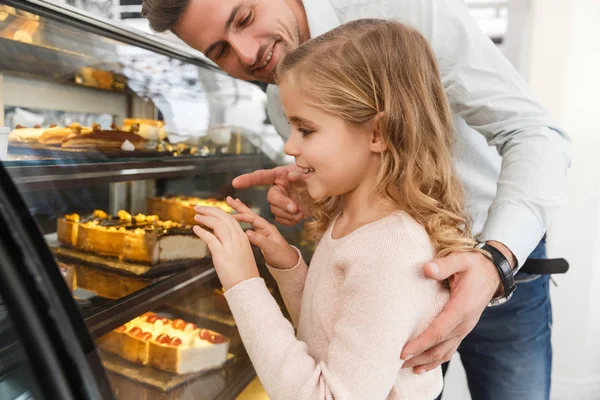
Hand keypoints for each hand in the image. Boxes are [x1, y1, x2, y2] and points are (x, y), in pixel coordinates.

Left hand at [193, 205, 258, 290]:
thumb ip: (232, 243)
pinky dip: (202, 231)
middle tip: (198, 207)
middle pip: (223, 217)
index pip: (230, 218)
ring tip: (196, 216)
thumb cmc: (244, 273)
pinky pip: (210, 238)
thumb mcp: (241, 253)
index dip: (218, 212)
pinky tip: (195, 229)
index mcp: (243, 237)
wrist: (247, 287)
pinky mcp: (221, 254)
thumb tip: (217, 238)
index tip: (208, 210)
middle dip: (209, 210)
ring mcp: (230, 245)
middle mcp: (238, 238)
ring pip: (217, 224)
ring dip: (205, 218)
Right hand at [226, 196, 298, 269]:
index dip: (242, 216)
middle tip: (229, 199)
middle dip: (239, 207)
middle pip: (250, 214)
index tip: (231, 216)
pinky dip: (242, 222)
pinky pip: (248, 226)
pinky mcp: (259, 238)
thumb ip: (260, 240)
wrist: (289, 265)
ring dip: (240, 212)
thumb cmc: (283, 256)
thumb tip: (247, 232)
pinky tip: (237, 220)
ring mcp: (262, 232)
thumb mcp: (272, 248)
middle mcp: (264, 228)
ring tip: (232, 204)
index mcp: (268, 228)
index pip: (253, 218)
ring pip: (249, 219)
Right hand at [232, 165, 311, 225]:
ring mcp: (281, 202)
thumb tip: (290, 177)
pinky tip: (299, 216)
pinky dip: (290, 220)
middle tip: (295, 208)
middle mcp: (277, 188)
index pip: (261, 176)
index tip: (236, 183)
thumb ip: (299, 173)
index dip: (247, 179)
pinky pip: (281, 219)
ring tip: (300, 211)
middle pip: (271, 198)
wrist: (324, 192)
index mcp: (279, 175)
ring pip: (276, 211)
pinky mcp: (285, 213)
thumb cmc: (315, 178)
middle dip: (282, 204)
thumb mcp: (309, 173)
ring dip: (288, 213)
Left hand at [400, 250, 501, 373]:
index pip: (439, 331)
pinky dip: (435, 360)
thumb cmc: (474, 266)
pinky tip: (422, 366)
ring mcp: (464, 329)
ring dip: (425, 362)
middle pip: (439, 347)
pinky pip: (449, 350)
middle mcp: (464, 323)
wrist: (493, 274)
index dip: (421, 343)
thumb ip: (444, 265)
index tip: (403, 353)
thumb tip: (427, 269)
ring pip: (444, 352)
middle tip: (396, 363)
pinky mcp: (462, 330)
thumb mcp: (462, 259)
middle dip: (418, 357)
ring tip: (405, 368)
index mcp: (463, 307)